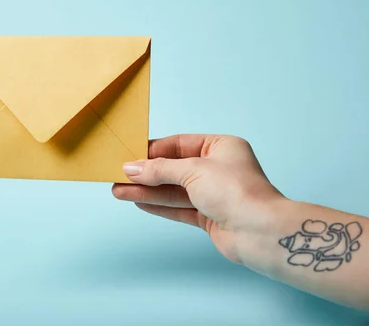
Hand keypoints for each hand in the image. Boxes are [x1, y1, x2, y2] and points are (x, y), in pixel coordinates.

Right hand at [112, 134, 285, 262]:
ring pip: (173, 190)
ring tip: (118, 191)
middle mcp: (218, 168)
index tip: (129, 155)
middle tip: (118, 176)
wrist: (260, 232)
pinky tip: (138, 201)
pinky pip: (178, 207)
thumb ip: (159, 169)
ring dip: (146, 191)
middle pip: (173, 168)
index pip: (179, 144)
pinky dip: (158, 205)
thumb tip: (131, 168)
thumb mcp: (192, 170)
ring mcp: (213, 194)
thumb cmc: (235, 191)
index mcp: (220, 147)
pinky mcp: (209, 216)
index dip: (152, 150)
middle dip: (146, 174)